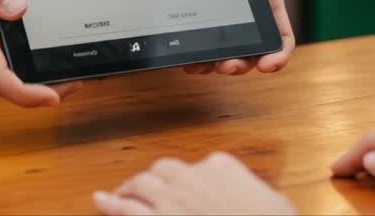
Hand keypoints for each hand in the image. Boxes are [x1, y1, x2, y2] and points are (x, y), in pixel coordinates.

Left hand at [93, 153, 294, 215]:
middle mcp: (192, 177)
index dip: (189, 179)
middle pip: (164, 170)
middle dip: (153, 179)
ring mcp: (172, 199)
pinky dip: (110, 204)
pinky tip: (100, 201)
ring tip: (120, 193)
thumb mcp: (275, 203)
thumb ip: (256, 192)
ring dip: (129, 188)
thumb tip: (260, 198)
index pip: (199, 165)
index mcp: (221, 167)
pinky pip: (126, 209)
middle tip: (145, 188)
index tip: (186, 187)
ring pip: (141, 184)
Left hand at [183, 0, 294, 75]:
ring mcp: (224, 24)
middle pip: (251, 55)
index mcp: (267, 5)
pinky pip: (201, 47)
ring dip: (214, 65)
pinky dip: (195, 56)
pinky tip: (184, 58)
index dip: (277, 56)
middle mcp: (248, 20)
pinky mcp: (202, 23)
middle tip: (226, 67)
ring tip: (200, 65)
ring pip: (224, 56)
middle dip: (240, 65)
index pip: (280, 37)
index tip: (267, 65)